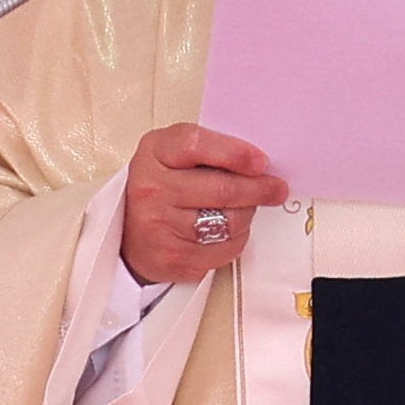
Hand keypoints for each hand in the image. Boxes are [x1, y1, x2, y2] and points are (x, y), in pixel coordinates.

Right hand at [121, 123, 289, 283]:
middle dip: (258, 189)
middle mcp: (153, 189)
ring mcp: (161, 227)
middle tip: (277, 188)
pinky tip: (227, 229)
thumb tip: (257, 161)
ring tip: (245, 207)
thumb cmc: (161, 185)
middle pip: (221, 190)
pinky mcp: (175, 258)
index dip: (234, 153)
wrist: (128, 232)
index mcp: (154, 153)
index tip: (261, 161)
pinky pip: (225, 248)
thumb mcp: (172, 154)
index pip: (195, 145)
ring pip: (229, 222)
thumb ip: (209, 149)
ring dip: (247, 214)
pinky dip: (236, 238)